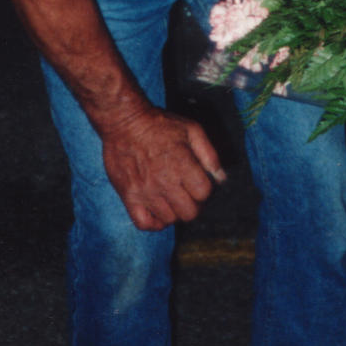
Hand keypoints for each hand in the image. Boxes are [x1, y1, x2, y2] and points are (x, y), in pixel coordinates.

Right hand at [100, 104, 225, 230]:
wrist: (124, 122)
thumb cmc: (159, 124)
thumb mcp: (191, 129)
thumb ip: (209, 154)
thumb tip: (221, 177)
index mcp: (182, 165)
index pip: (203, 193)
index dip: (205, 189)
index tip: (198, 183)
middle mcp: (164, 182)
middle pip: (189, 212)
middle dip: (194, 204)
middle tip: (188, 194)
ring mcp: (146, 192)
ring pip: (169, 220)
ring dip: (175, 212)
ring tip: (172, 198)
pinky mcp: (129, 196)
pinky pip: (144, 223)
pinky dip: (153, 222)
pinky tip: (157, 210)